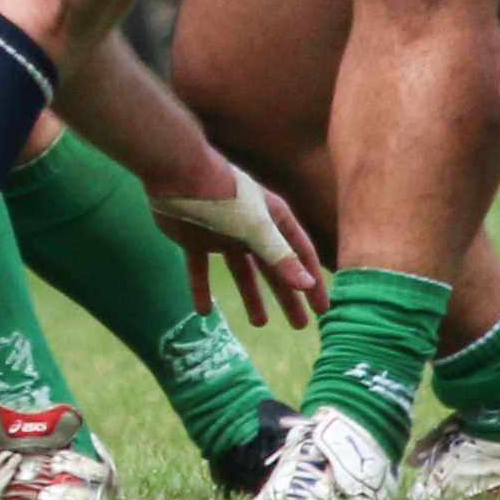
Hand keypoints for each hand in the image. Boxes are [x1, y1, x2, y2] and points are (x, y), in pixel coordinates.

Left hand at [149, 160, 324, 328]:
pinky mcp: (194, 239)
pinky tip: (203, 311)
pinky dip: (201, 289)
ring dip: (251, 296)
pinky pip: (201, 269)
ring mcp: (223, 234)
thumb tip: (308, 284)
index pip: (300, 254)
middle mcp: (251, 228)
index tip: (323, 309)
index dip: (312, 281)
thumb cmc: (223, 197)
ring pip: (242, 271)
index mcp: (272, 220)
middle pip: (274, 267)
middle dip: (287, 295)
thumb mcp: (256, 228)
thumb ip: (280, 256)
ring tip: (260, 324)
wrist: (176, 174)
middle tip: (300, 325)